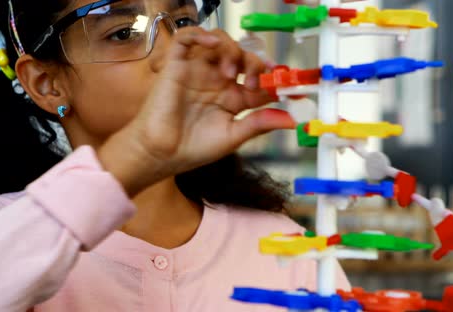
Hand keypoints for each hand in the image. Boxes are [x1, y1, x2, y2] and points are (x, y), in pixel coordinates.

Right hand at [101, 28, 294, 195]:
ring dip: (232, 50)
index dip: (276, 79)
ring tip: (229, 73)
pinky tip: (213, 46)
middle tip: (253, 83)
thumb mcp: (233, 136)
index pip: (260, 80)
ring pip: (221, 42)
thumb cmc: (192, 149)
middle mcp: (217, 81)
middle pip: (244, 56)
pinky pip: (188, 38)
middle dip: (255, 64)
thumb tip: (292, 119)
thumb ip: (260, 123)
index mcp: (233, 99)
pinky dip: (202, 35)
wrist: (160, 154)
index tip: (291, 85)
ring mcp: (198, 71)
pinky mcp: (177, 65)